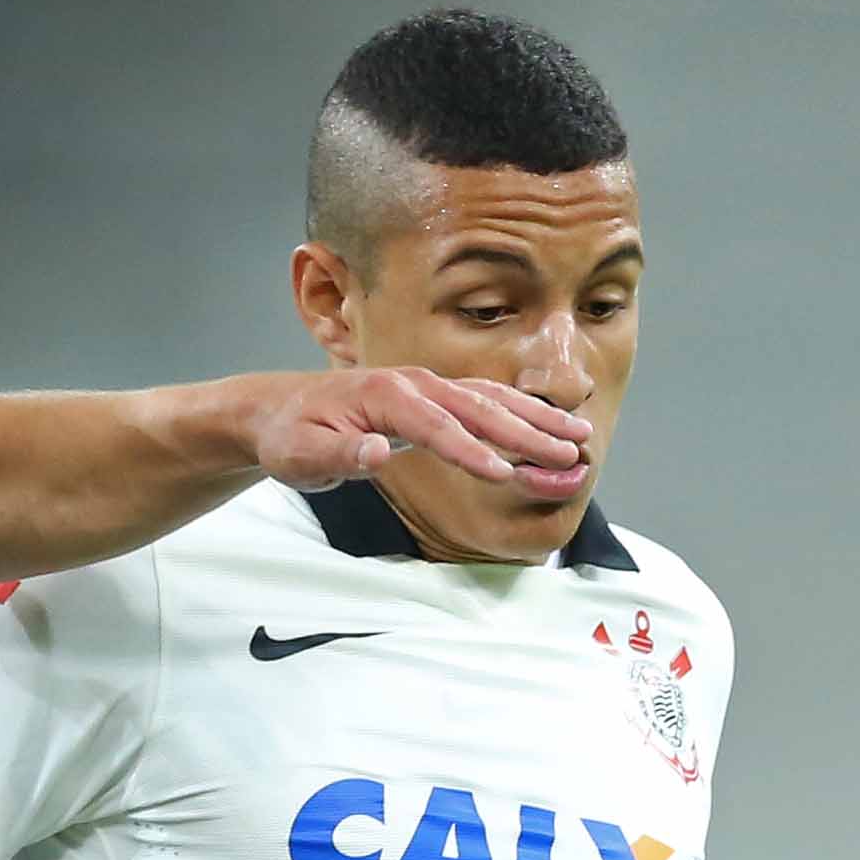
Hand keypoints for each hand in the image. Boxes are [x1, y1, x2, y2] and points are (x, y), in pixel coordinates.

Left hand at [247, 367, 594, 501]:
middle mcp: (413, 383)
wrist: (279, 409)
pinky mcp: (432, 395)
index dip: (471, 452)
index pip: (436, 428)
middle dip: (527, 432)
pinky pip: (484, 399)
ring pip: (491, 398)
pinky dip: (520, 411)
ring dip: (536, 418)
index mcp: (384, 396)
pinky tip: (549, 426)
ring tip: (579, 437)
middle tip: (569, 454)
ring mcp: (426, 385)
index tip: (504, 475)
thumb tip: (376, 452)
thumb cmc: (291, 437)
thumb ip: (341, 455)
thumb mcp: (303, 456)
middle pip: (479, 407)